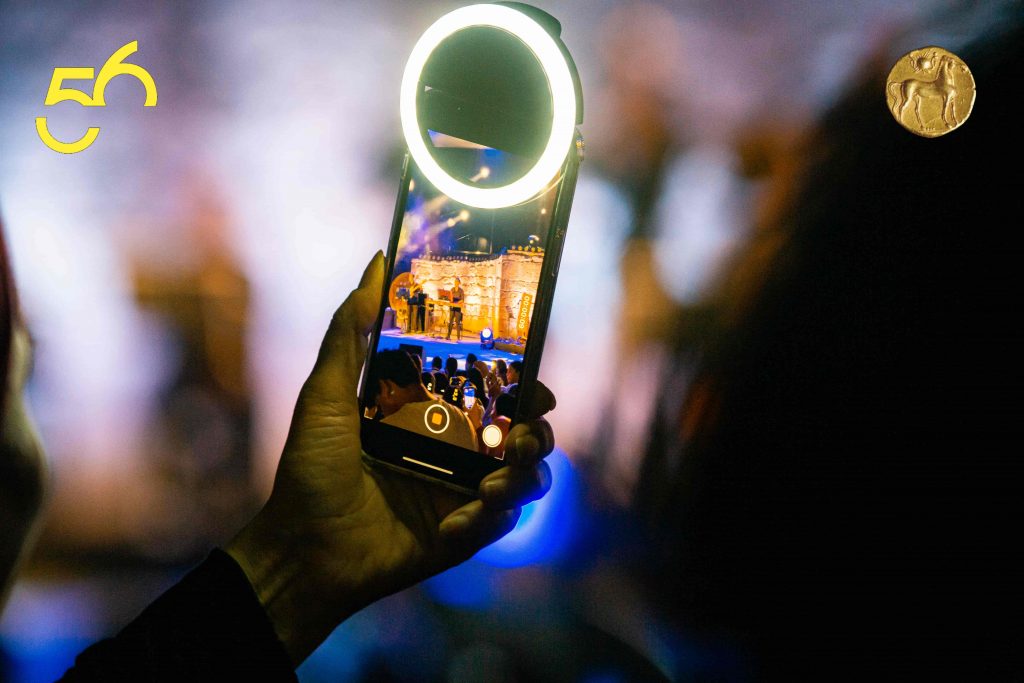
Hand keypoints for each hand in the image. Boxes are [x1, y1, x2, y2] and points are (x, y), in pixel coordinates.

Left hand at [226, 252, 555, 663]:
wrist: (304, 550)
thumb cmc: (311, 471)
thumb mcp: (326, 394)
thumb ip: (349, 331)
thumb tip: (375, 262)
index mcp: (433, 412)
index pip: (493, 386)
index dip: (521, 377)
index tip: (529, 369)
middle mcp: (456, 448)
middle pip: (523, 428)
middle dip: (537, 426)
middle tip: (522, 429)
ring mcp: (464, 491)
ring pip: (528, 474)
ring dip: (525, 473)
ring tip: (493, 480)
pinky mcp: (466, 532)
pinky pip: (505, 520)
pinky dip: (493, 517)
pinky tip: (458, 520)